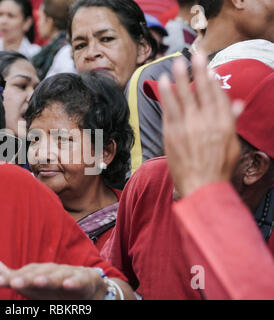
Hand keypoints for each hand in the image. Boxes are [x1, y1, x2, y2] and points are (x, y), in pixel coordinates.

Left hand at [0, 253, 108, 299]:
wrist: (85, 285)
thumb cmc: (50, 285)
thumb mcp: (27, 282)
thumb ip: (5, 273)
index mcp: (34, 273)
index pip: (19, 276)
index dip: (8, 278)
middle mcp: (49, 271)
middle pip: (36, 275)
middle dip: (26, 279)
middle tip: (14, 283)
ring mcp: (66, 274)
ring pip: (56, 276)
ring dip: (47, 279)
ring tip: (38, 282)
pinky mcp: (83, 279)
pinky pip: (78, 280)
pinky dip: (73, 281)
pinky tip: (67, 284)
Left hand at [159, 52, 242, 197]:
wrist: (201, 186)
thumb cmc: (218, 168)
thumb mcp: (232, 145)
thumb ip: (232, 121)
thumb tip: (237, 103)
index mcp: (224, 123)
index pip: (218, 95)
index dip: (212, 79)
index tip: (208, 68)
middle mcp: (207, 121)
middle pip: (202, 89)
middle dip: (199, 69)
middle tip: (195, 53)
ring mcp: (189, 125)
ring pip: (184, 95)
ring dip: (180, 76)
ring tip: (176, 62)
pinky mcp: (173, 132)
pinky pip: (169, 108)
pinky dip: (166, 93)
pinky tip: (163, 82)